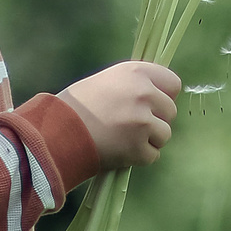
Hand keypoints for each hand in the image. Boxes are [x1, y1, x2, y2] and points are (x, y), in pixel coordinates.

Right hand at [57, 61, 181, 170]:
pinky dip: (139, 157)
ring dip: (149, 139)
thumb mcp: (107, 80)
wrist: (56, 132)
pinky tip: (120, 151)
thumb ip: (135, 84)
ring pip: (165, 134)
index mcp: (136, 73)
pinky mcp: (138, 148)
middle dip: (155, 119)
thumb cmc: (77, 105)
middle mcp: (144, 94)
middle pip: (170, 111)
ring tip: (123, 138)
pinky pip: (152, 155)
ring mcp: (143, 122)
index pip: (173, 83)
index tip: (151, 103)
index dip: (163, 95)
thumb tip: (158, 94)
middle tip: (130, 124)